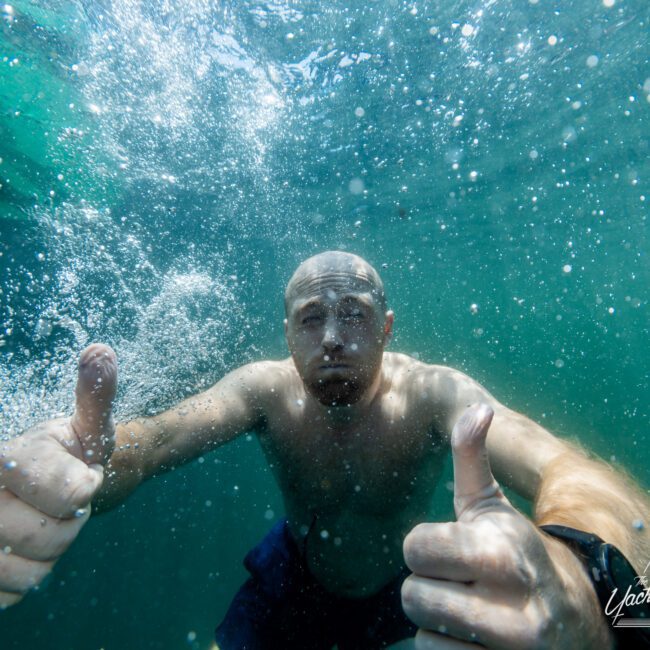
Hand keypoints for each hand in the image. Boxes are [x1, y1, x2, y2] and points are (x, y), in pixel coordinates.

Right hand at [0, 344, 116, 608]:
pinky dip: (26, 580)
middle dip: (69, 526)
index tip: (78, 476)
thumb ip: (95, 394)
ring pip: (29, 573)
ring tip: (37, 526)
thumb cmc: (70, 455)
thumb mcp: (87, 427)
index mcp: (3, 456)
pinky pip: (10, 595)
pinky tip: (18, 553)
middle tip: (59, 506)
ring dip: (47, 557)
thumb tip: (100, 350)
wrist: (39, 491)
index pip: (73, 494)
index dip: (82, 489)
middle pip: (52, 537)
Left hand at [401, 403, 612, 648]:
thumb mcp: (493, 505)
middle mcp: (513, 608)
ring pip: (423, 636)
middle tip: (456, 582)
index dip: (423, 546)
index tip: (446, 548)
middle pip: (413, 596)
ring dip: (436, 623)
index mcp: (502, 552)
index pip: (416, 547)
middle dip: (426, 586)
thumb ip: (473, 457)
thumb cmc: (516, 551)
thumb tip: (477, 407)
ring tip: (468, 611)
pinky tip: (473, 639)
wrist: (575, 619)